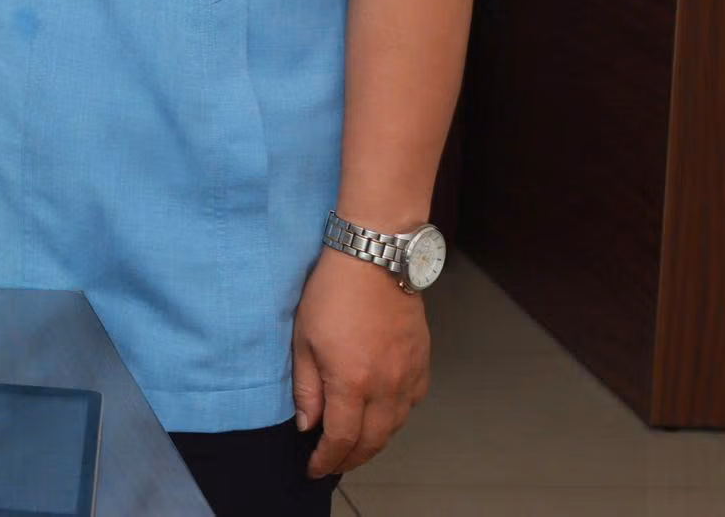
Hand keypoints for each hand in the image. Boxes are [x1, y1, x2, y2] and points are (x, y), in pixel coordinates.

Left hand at [292, 246, 431, 477]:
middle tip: (334, 464)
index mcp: (352, 381)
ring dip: (374, 442)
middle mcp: (386, 385)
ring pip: (394, 426)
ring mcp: (408, 375)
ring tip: (354, 445)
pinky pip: (412, 403)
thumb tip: (308, 424)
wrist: (375, 257)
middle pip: (372, 441)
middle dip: (351, 459)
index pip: (342, 439)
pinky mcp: (422, 361)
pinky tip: (381, 414)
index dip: (327, 459)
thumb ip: (306, 387)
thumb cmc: (332, 291)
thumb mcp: (303, 338)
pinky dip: (395, 417)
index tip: (315, 467)